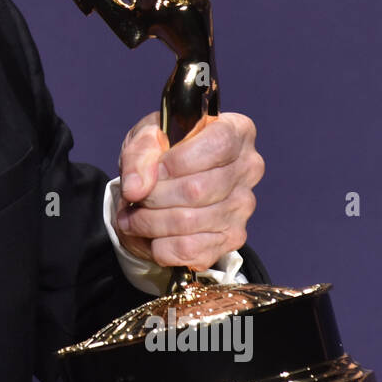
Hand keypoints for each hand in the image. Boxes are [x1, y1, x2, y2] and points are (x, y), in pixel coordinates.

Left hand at [114, 111, 263, 269]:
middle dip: (154, 196)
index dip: (176, 161)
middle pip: (197, 189)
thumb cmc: (162, 153)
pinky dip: (161, 246)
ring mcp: (243, 205)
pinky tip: (151, 235)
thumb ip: (139, 156)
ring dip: (150, 223)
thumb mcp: (145, 141)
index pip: (217, 146)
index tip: (154, 169)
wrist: (167, 185)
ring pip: (189, 221)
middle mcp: (248, 168)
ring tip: (133, 217)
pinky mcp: (233, 237)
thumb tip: (136, 188)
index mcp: (236, 131)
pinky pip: (190, 249)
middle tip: (134, 198)